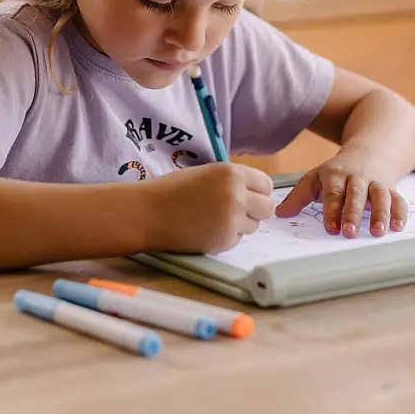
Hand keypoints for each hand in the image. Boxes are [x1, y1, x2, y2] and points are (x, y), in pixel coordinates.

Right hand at [139, 162, 274, 253]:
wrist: (147, 212)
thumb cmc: (173, 190)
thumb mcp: (208, 172)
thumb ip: (234, 180)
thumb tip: (259, 192)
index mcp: (232, 173)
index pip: (266, 185)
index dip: (257, 191)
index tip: (248, 195)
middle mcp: (236, 195)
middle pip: (267, 208)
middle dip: (256, 210)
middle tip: (237, 210)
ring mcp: (231, 220)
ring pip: (254, 225)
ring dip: (241, 224)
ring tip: (215, 218)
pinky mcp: (224, 241)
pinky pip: (238, 240)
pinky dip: (226, 237)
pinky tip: (206, 229)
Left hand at [275, 151, 407, 238]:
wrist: (367, 151)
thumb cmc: (336, 172)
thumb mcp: (315, 178)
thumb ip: (298, 196)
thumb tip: (280, 214)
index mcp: (334, 174)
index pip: (333, 192)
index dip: (332, 210)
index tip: (331, 228)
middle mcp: (356, 177)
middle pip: (355, 194)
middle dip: (353, 213)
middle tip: (349, 232)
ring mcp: (374, 181)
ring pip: (379, 195)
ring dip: (379, 213)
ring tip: (377, 232)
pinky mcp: (390, 187)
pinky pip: (397, 198)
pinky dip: (399, 212)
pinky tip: (398, 227)